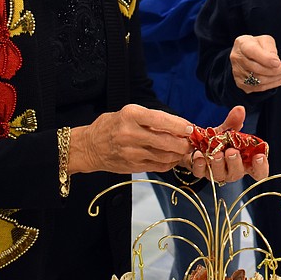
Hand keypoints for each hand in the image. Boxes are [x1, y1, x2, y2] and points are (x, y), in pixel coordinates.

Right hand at [69, 104, 192, 174]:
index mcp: (131, 115)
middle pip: (166, 141)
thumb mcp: (129, 113)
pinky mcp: (133, 166)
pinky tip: (171, 157)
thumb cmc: (113, 126)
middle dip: (183, 143)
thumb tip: (179, 126)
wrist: (91, 146)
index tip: (190, 127)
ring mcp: (131, 152)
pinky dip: (170, 162)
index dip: (179, 125)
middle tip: (189, 141)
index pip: (161, 120)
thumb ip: (152, 119)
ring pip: (165, 156)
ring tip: (182, 149)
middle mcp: (130, 134)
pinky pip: (159, 166)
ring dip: (178, 154)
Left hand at [185, 106, 268, 181]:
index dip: (261, 167)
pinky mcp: (201, 172)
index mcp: (244, 162)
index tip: (259, 156)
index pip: (258, 171)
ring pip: (220, 175)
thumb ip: (234, 122)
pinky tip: (199, 155)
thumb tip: (240, 110)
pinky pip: (201, 172)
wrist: (197, 143)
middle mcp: (232, 170)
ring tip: (216, 153)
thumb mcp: (226, 130)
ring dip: (218, 164)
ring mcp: (216, 173)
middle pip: (238, 173)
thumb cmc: (218, 141)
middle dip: (235, 162)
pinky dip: (200, 164)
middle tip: (231, 151)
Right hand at [230, 34, 280, 93]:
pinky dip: (271, 85)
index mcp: (242, 44)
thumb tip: (275, 61)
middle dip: (274, 70)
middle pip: (256, 68)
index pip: (252, 51)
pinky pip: (257, 87)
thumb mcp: (265, 40)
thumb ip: (270, 48)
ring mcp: (237, 71)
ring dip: (274, 78)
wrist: (245, 54)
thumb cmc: (256, 45)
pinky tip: (279, 79)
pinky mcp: (240, 82)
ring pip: (257, 80)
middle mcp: (237, 58)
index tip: (278, 62)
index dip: (266, 59)